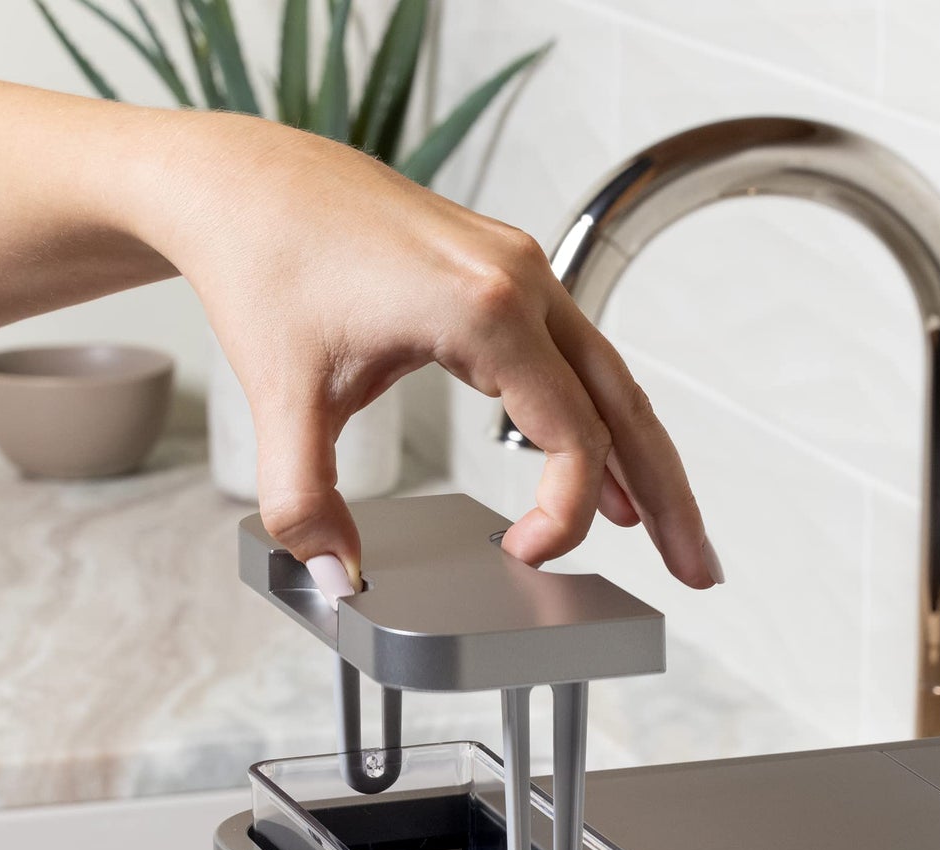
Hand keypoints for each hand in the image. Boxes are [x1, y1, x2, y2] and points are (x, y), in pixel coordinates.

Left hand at [127, 113, 718, 589]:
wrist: (243, 185)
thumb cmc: (267, 264)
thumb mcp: (284, 399)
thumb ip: (306, 502)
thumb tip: (337, 575)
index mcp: (485, 310)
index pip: (571, 438)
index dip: (564, 516)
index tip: (528, 556)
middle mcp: (521, 281)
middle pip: (625, 408)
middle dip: (667, 498)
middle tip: (696, 571)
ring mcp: (519, 271)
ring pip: (611, 380)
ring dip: (643, 459)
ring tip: (668, 532)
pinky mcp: (502, 273)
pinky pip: (576, 358)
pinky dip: (599, 418)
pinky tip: (604, 467)